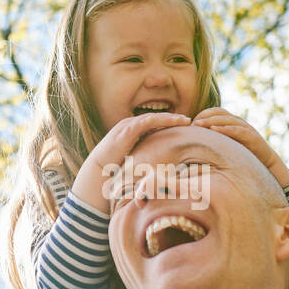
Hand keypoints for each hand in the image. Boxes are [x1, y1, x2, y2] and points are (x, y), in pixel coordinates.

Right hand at [72, 112, 190, 212]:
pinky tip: (174, 121)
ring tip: (186, 120)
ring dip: (171, 118)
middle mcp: (130, 125)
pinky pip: (148, 121)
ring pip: (154, 118)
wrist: (98, 171)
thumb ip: (145, 158)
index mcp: (132, 131)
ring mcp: (128, 125)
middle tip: (190, 121)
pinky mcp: (128, 129)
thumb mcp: (134, 161)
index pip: (154, 125)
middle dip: (174, 119)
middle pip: (157, 119)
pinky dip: (162, 120)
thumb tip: (160, 168)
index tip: (185, 128)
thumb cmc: (115, 169)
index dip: (170, 124)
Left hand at [191, 108, 288, 188]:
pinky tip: (214, 130)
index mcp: (232, 122)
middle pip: (219, 112)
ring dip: (211, 120)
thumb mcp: (227, 146)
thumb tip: (195, 144)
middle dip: (204, 116)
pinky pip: (237, 129)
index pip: (215, 112)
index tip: (190, 122)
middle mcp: (238, 122)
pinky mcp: (251, 136)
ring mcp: (246, 128)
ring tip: (198, 124)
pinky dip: (225, 128)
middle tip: (192, 123)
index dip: (203, 114)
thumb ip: (215, 141)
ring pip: (227, 119)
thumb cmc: (243, 156)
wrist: (266, 164)